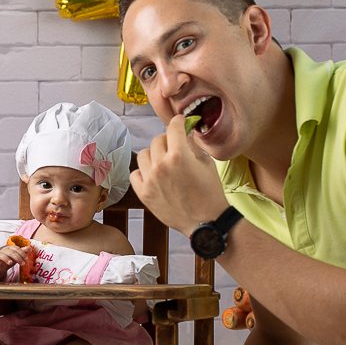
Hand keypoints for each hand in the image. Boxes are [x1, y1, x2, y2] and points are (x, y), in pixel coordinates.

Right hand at [0, 244, 29, 277]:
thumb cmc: (8, 259)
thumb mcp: (16, 256)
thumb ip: (22, 252)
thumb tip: (30, 248)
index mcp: (9, 249)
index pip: (16, 249)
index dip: (22, 253)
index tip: (27, 259)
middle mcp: (3, 251)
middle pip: (11, 252)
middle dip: (17, 258)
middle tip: (23, 264)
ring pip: (1, 256)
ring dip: (6, 259)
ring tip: (11, 263)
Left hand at [130, 113, 227, 236]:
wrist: (206, 222)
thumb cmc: (210, 193)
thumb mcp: (206, 163)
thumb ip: (191, 146)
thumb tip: (183, 134)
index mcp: (179, 155)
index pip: (173, 127)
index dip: (177, 122)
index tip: (179, 122)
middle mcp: (161, 165)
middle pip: (157, 140)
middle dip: (167, 140)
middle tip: (175, 147)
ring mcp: (150, 180)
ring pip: (144, 154)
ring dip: (154, 155)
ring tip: (163, 162)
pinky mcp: (143, 194)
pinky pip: (135, 173)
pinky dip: (143, 172)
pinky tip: (153, 175)